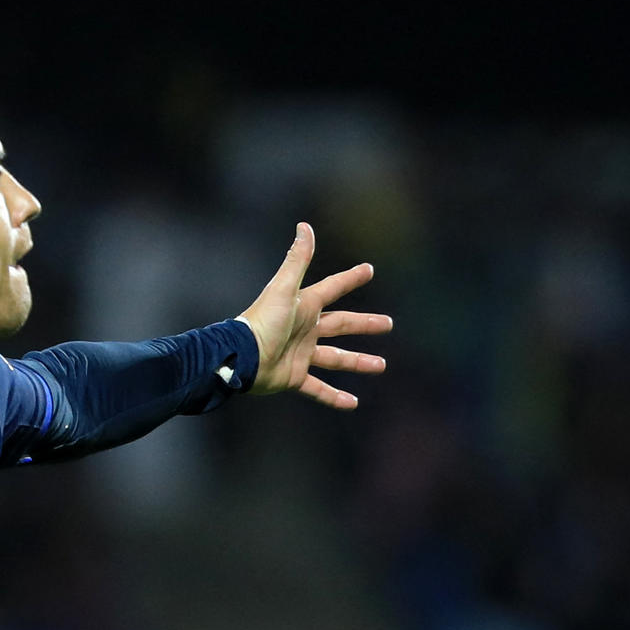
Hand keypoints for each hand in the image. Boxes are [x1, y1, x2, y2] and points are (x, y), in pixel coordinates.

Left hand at [238, 222, 390, 409]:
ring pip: (336, 358)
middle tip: (387, 324)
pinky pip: (318, 389)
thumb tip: (305, 226)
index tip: (369, 270)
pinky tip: (352, 404)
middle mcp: (305, 329)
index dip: (350, 279)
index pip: (333, 288)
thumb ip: (297, 259)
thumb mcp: (283, 288)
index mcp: (305, 306)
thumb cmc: (262, 322)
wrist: (242, 357)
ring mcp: (301, 354)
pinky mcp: (294, 377)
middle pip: (341, 324)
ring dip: (358, 362)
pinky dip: (334, 397)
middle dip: (364, 324)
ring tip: (380, 365)